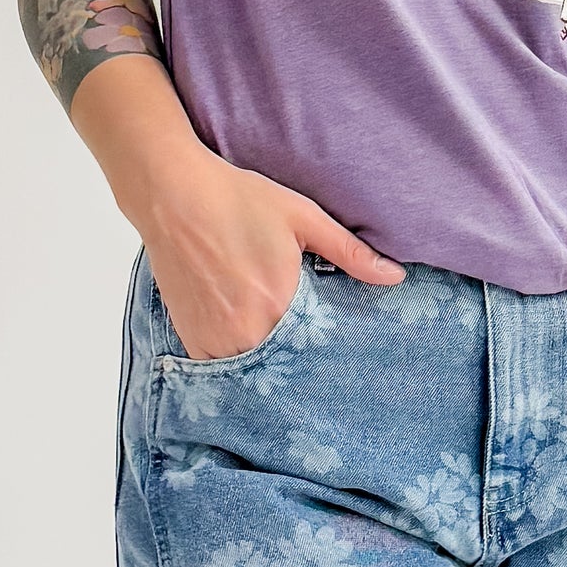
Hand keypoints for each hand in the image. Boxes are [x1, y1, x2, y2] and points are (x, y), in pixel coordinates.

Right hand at [132, 133, 402, 360]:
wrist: (171, 194)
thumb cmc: (236, 200)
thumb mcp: (302, 218)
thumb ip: (350, 252)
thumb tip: (395, 276)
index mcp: (280, 304)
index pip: (319, 349)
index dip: (330, 353)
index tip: (341, 356)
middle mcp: (246, 331)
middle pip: (287, 366)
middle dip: (302, 364)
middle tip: (319, 368)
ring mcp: (215, 339)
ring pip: (253, 372)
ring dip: (268, 367)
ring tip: (282, 355)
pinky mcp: (191, 338)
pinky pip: (221, 368)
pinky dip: (237, 362)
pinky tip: (249, 347)